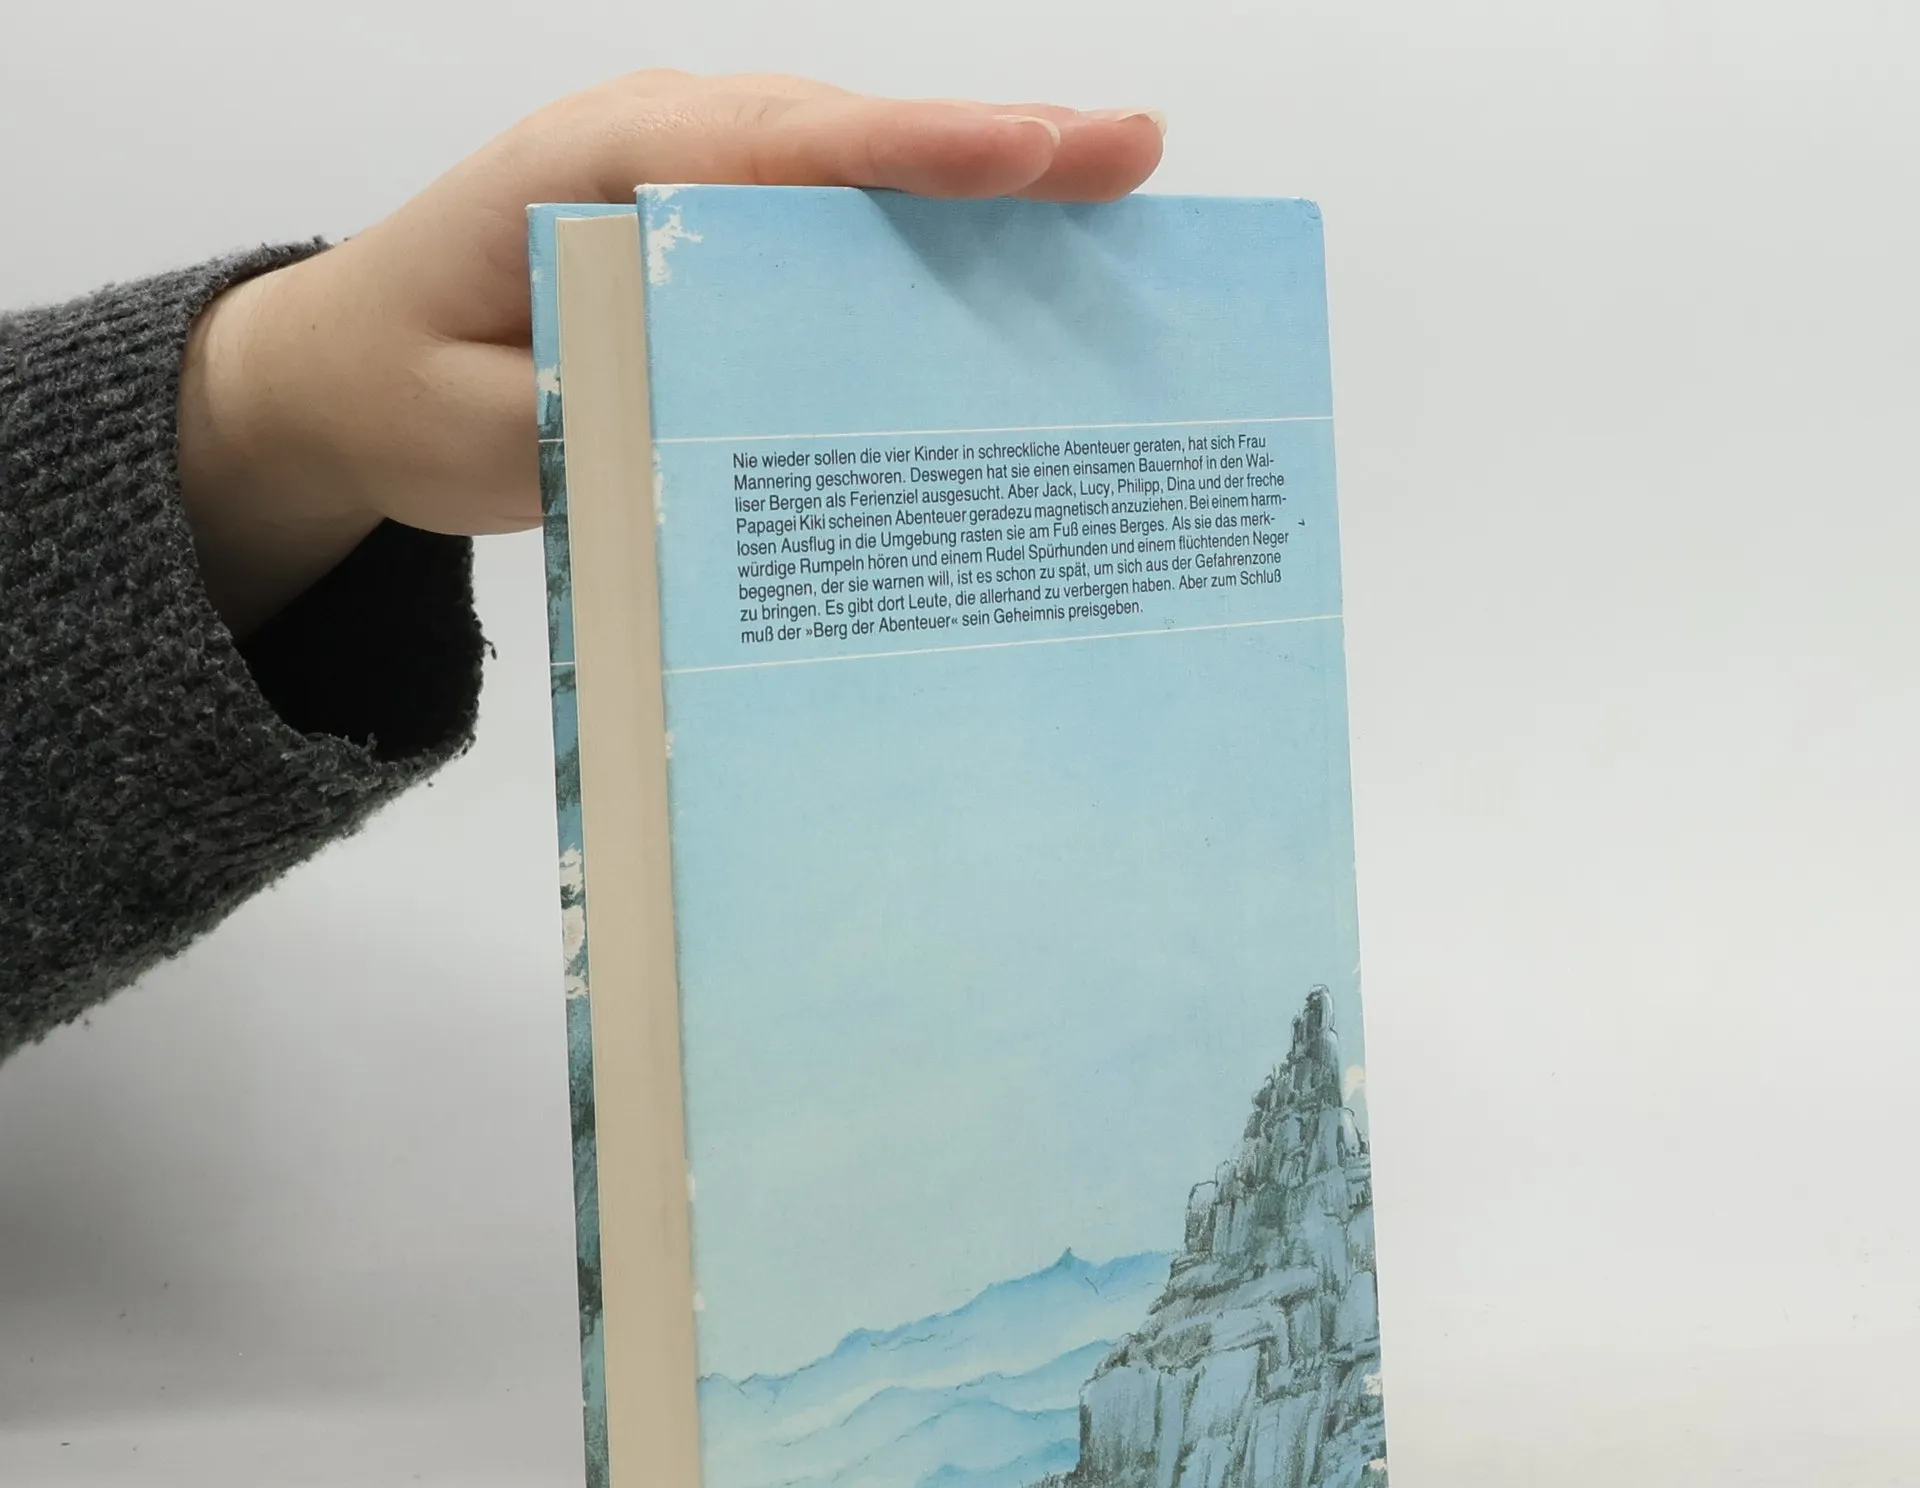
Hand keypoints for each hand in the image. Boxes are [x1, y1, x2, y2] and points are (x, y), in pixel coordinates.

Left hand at [177, 71, 1164, 633]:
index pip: (782, 149)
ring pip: (857, 181)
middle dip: (997, 153)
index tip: (1036, 151)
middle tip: (1134, 158)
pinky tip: (1012, 283)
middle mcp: (664, 150)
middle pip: (851, 142)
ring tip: (1113, 207)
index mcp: (599, 165)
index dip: (917, 153)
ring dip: (983, 199)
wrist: (344, 374)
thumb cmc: (403, 386)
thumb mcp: (489, 427)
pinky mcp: (715, 247)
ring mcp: (696, 190)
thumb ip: (613, 413)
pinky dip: (922, 251)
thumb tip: (750, 419)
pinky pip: (831, 236)